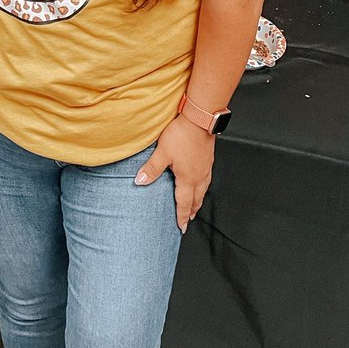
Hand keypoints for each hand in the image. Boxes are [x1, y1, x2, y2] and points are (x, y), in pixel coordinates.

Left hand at [134, 114, 215, 233]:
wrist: (200, 120)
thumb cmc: (182, 134)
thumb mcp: (163, 152)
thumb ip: (151, 168)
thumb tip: (140, 181)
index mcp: (187, 179)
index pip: (184, 203)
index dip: (181, 216)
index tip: (182, 227)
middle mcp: (199, 176)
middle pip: (196, 200)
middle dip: (192, 211)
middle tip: (188, 220)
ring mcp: (206, 168)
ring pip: (203, 190)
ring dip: (198, 200)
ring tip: (195, 205)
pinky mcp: (209, 159)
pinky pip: (207, 180)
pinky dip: (203, 187)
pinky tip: (201, 182)